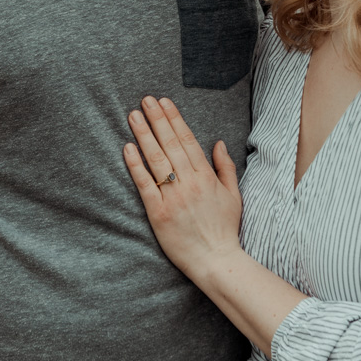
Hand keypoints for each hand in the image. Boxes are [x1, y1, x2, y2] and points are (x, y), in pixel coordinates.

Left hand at [124, 96, 243, 279]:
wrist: (216, 260)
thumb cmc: (225, 229)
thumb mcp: (233, 195)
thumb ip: (225, 167)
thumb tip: (218, 143)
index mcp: (207, 177)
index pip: (187, 140)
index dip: (175, 119)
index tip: (164, 102)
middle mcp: (189, 183)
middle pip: (170, 144)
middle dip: (157, 119)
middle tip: (145, 100)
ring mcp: (173, 197)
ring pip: (156, 160)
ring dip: (144, 135)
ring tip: (134, 116)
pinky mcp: (158, 213)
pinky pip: (144, 185)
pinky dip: (135, 165)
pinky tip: (127, 148)